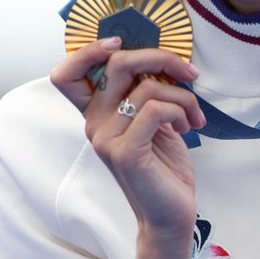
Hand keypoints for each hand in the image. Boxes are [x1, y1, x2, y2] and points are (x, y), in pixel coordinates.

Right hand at [50, 37, 206, 237]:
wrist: (171, 214)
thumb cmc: (164, 166)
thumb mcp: (153, 119)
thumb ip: (144, 90)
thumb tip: (160, 56)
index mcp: (96, 113)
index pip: (65, 74)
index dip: (87, 50)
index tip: (119, 43)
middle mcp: (94, 124)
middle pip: (115, 62)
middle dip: (159, 57)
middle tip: (188, 72)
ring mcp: (106, 138)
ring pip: (147, 86)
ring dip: (183, 96)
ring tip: (194, 116)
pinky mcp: (125, 152)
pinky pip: (156, 109)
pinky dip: (181, 111)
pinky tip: (189, 128)